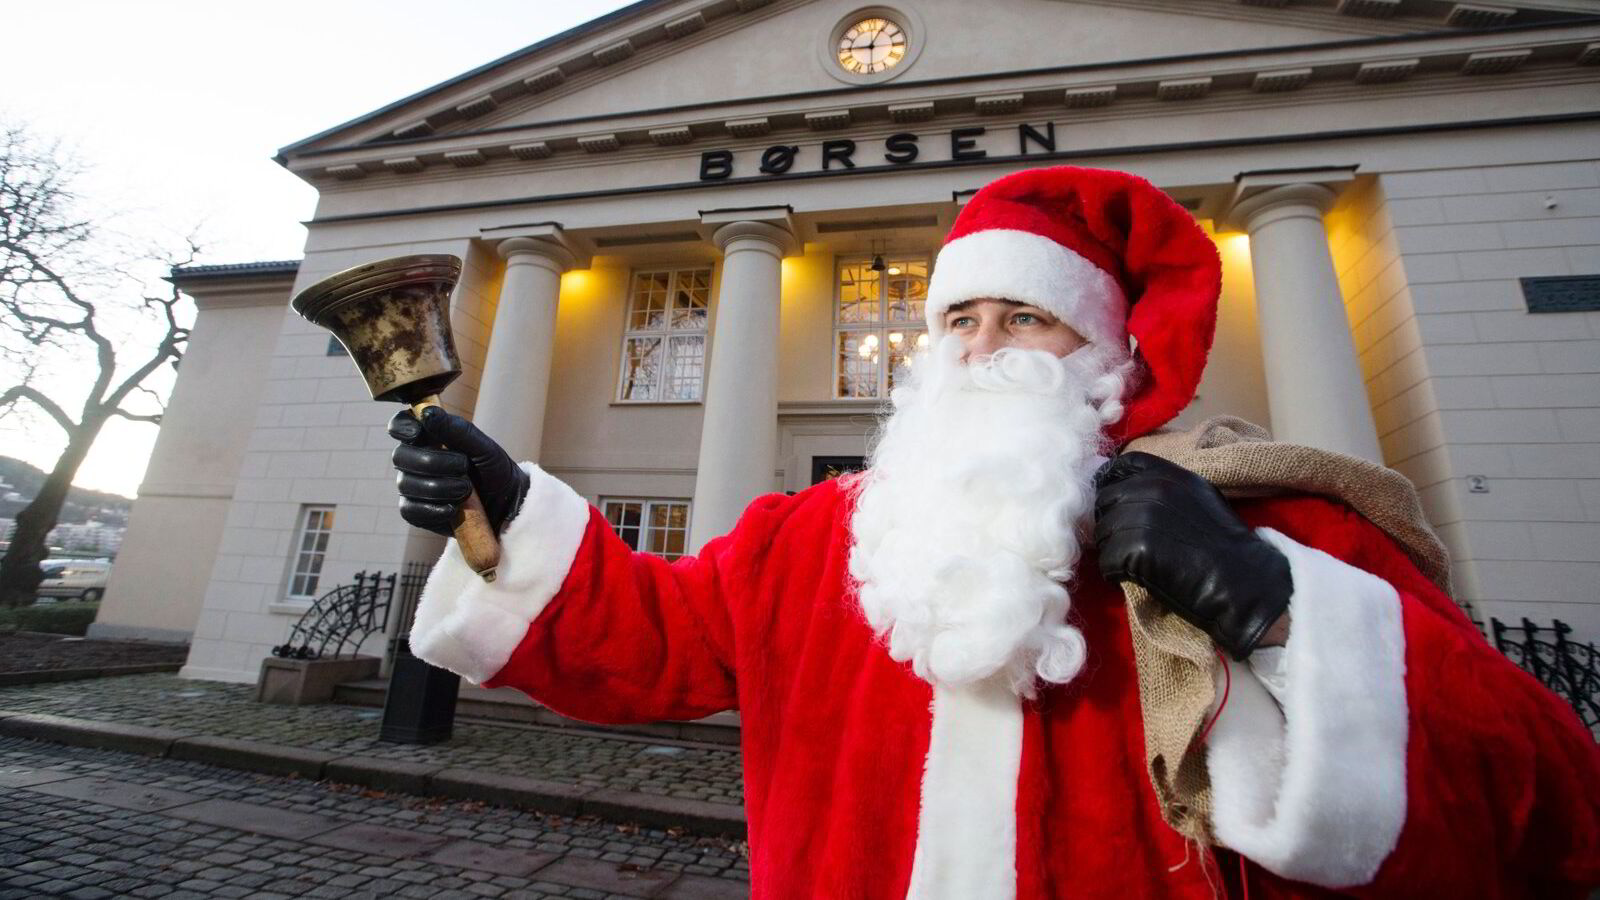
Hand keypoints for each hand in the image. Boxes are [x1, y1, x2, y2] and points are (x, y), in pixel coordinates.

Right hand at [389, 407, 529, 536]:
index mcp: (427, 437)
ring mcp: (412, 486)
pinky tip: (453, 508)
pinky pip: (411, 511)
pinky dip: (433, 509)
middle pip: (400, 456)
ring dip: (439, 487)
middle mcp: (414, 460)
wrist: (505, 504)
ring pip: (406, 484)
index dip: (402, 427)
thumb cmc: (492, 469)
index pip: (400, 425)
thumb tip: (427, 413)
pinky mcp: (417, 512)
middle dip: (431, 462)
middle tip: (463, 467)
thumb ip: (456, 429)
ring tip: (466, 489)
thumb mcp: (482, 446)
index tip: (417, 433)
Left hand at [1092, 452, 1292, 659]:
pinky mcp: (1136, 548)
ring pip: (1102, 533)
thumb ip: (1164, 489)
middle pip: (1104, 501)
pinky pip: (1106, 560)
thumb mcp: (1198, 497)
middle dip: (1110, 524)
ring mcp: (1142, 516)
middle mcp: (1152, 488)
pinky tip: (1134, 577)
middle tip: (1125, 546)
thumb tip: (1127, 492)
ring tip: (1134, 564)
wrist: (1242, 580)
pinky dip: (1115, 572)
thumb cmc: (1223, 544)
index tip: (1113, 506)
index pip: (1119, 466)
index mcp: (1168, 474)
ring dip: (1111, 550)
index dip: (1110, 486)